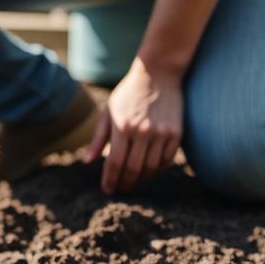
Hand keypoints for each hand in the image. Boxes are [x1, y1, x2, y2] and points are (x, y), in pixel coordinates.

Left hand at [83, 58, 183, 193]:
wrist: (158, 72)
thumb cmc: (128, 92)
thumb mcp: (109, 111)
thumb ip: (98, 138)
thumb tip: (88, 162)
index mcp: (122, 127)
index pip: (114, 163)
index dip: (110, 180)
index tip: (108, 190)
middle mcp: (142, 132)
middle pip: (132, 170)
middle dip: (125, 184)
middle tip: (121, 189)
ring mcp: (160, 133)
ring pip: (150, 168)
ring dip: (141, 179)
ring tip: (134, 180)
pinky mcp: (175, 133)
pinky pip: (166, 160)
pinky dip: (157, 168)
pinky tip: (149, 168)